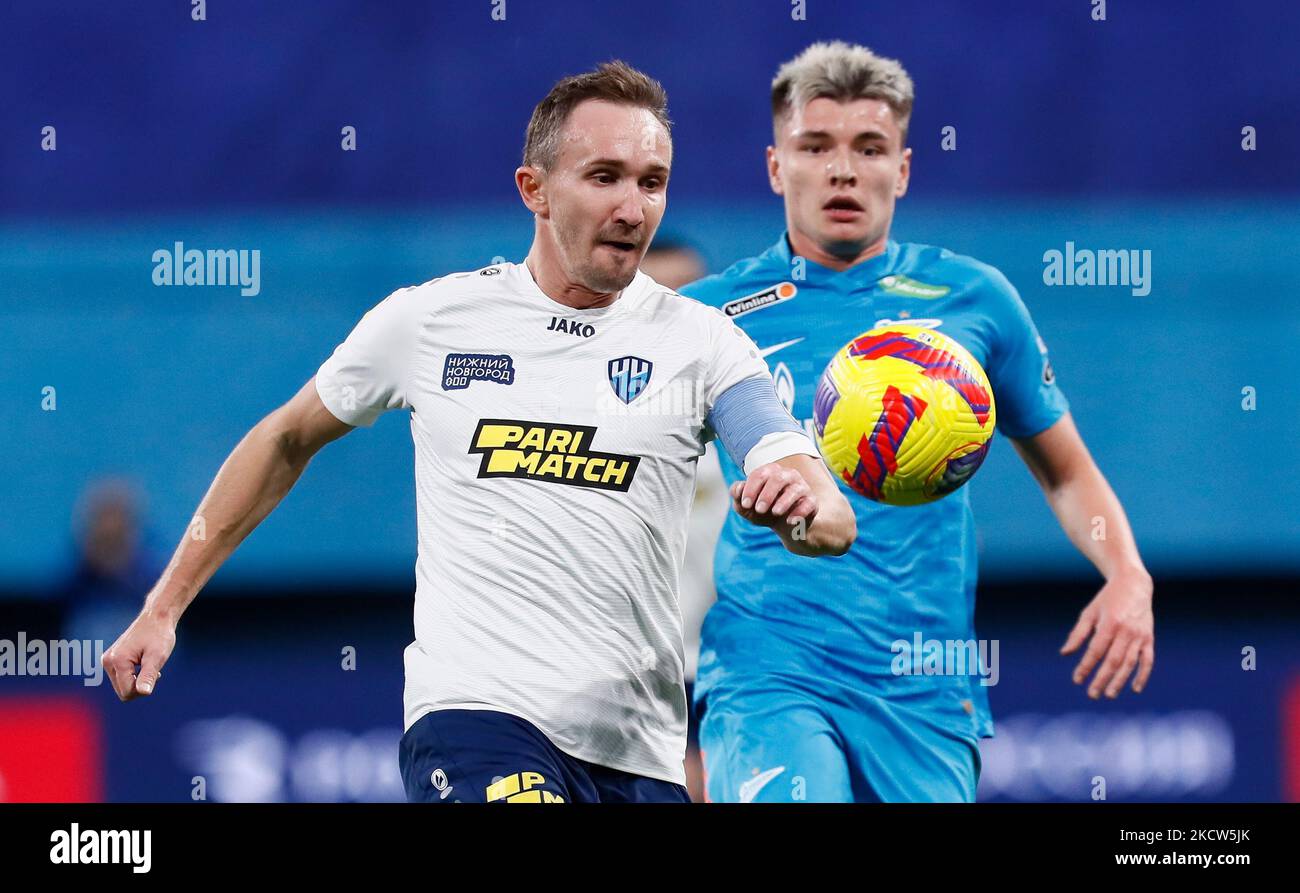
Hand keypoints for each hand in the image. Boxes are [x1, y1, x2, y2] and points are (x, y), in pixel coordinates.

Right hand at [102, 608, 176, 700]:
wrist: (156, 617)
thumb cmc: (159, 635)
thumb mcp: (157, 656)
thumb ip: (148, 676)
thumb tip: (143, 692)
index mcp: (117, 661)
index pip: (127, 692)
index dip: (144, 689)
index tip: (157, 674)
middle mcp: (108, 661)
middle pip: (122, 691)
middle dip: (139, 685)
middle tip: (153, 669)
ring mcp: (108, 660)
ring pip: (122, 685)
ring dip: (137, 680)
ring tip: (148, 664)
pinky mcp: (111, 659)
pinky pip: (122, 677)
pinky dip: (134, 675)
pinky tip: (143, 663)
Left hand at [730, 461, 817, 533]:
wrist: (784, 526)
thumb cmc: (763, 510)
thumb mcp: (746, 506)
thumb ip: (737, 495)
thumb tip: (738, 488)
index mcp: (770, 472)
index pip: (760, 475)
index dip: (751, 489)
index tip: (745, 504)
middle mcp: (787, 476)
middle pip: (777, 479)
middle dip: (767, 494)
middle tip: (759, 510)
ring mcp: (801, 488)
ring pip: (795, 489)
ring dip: (784, 501)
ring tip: (776, 513)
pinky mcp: (811, 502)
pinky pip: (809, 503)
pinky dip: (800, 512)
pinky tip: (791, 521)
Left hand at [1060, 572, 1153, 698]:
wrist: (1134, 585)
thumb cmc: (1106, 600)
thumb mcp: (1089, 613)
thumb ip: (1078, 634)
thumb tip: (1065, 654)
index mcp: (1109, 624)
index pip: (1096, 651)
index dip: (1086, 666)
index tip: (1077, 680)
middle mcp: (1126, 631)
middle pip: (1113, 660)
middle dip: (1102, 678)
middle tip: (1092, 694)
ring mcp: (1139, 636)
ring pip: (1130, 663)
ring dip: (1120, 681)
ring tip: (1109, 694)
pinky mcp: (1149, 638)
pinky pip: (1147, 660)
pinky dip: (1143, 675)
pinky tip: (1135, 688)